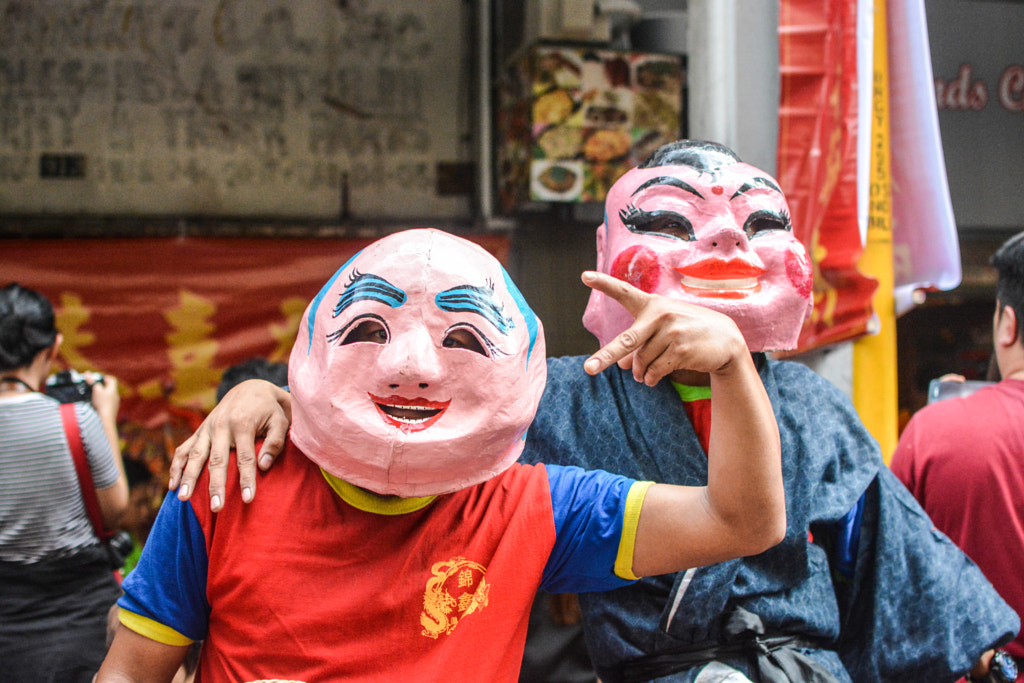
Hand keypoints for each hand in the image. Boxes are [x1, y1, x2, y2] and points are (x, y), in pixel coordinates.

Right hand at [88, 372, 119, 419]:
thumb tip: (87, 373)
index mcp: (113, 390)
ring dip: (100, 395)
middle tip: (92, 386)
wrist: (105, 420)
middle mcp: (115, 396)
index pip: (112, 380)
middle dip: (101, 386)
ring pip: (108, 396)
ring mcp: (114, 404)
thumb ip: (92, 382)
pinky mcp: (111, 411)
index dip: (105, 377)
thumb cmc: (102, 403)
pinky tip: (94, 404)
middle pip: (109, 388)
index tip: (97, 378)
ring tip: (92, 395)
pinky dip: (101, 402)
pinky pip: (106, 404)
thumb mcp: (96, 390)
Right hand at [168, 379, 291, 510]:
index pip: (245, 458)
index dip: (246, 479)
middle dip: (216, 485)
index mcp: (243, 423)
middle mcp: (221, 426)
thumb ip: (275, 442)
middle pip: (217, 460)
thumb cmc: (270, 409)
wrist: (250, 388)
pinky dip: (176, 466)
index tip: (247, 499)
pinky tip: (172, 485)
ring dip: (188, 478)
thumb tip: (263, 466)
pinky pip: (184, 449)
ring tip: (183, 499)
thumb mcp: (280, 420)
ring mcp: (207, 428)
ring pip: (195, 456)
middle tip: (216, 508)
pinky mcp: (199, 431)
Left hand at [580, 271, 747, 384]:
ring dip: (639, 373)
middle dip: (605, 357)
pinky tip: (651, 379)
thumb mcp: (662, 332)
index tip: (585, 276)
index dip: (604, 284)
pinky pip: (655, 371)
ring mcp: (672, 332)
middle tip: (588, 369)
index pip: (624, 292)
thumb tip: (620, 365)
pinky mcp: (681, 349)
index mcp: (652, 305)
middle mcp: (660, 315)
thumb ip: (639, 345)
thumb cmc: (687, 332)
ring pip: (641, 362)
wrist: (725, 340)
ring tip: (642, 376)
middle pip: (627, 341)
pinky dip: (650, 378)